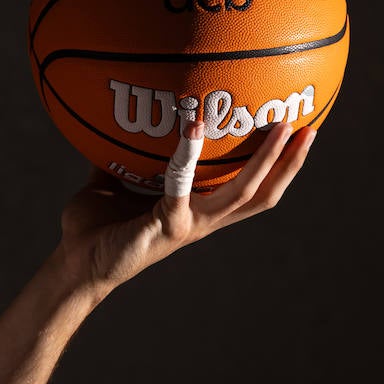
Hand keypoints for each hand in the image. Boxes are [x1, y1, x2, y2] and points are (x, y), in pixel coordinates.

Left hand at [57, 117, 315, 295]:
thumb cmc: (95, 228)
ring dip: (265, 160)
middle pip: (263, 194)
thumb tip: (114, 119)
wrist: (74, 264)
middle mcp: (203, 219)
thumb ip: (122, 156)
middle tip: (309, 127)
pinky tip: (193, 124)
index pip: (251, 191)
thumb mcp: (112, 183)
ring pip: (242, 192)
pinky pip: (182, 186)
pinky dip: (189, 155)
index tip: (298, 135)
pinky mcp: (165, 226)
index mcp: (198, 210)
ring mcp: (188, 224)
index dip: (279, 169)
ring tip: (280, 126)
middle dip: (290, 163)